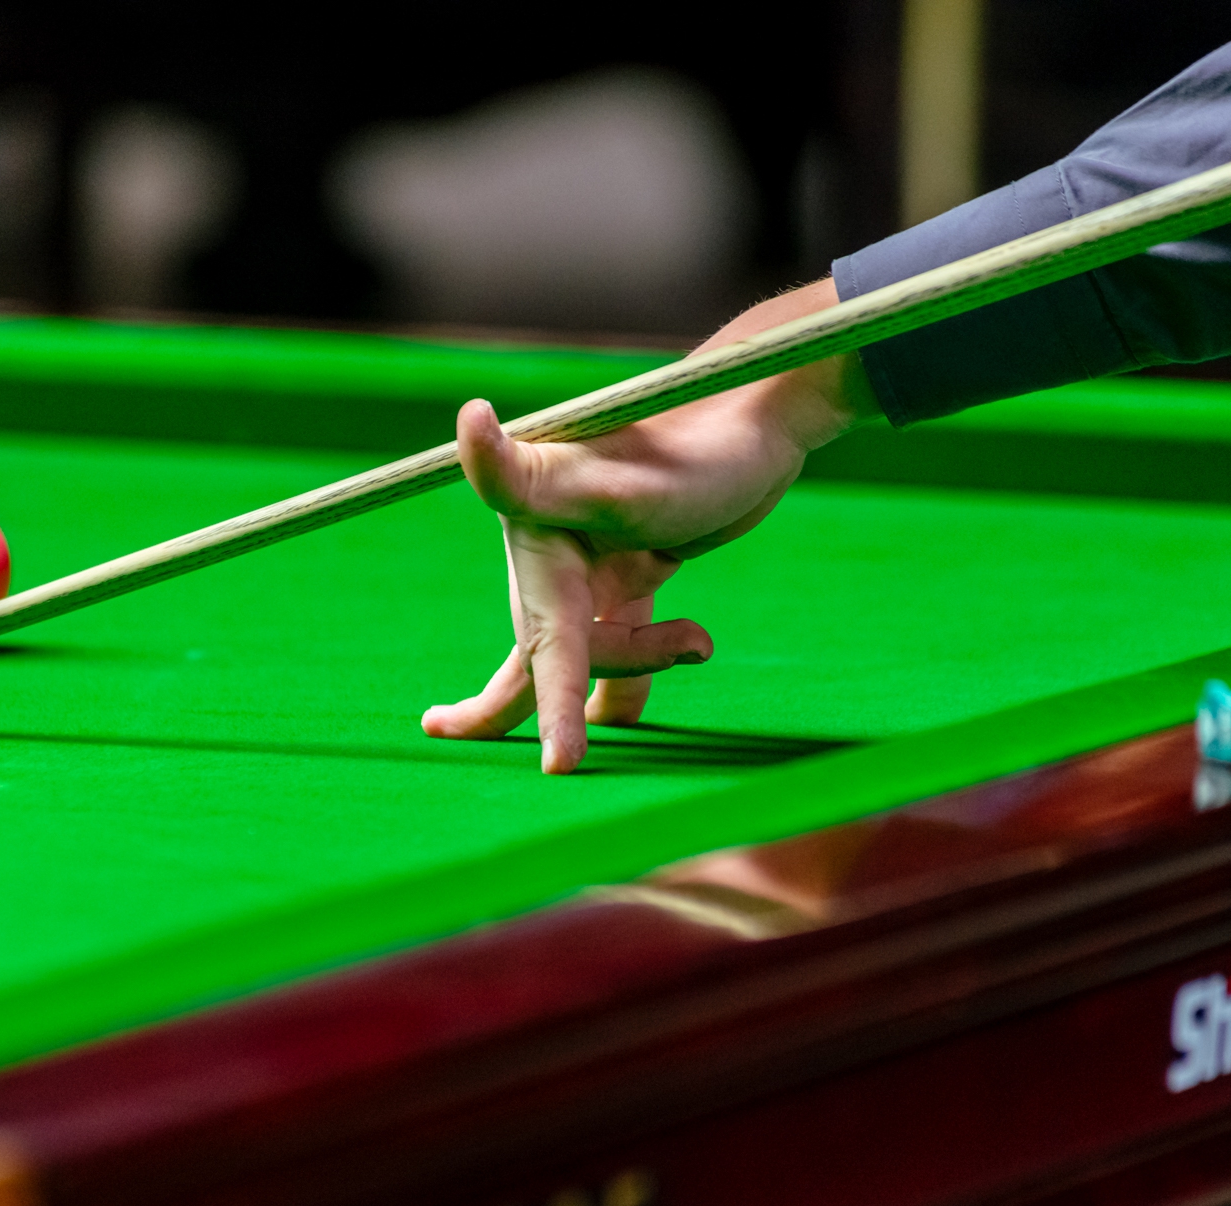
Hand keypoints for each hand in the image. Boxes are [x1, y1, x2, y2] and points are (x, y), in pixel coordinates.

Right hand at [422, 278, 876, 773]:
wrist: (761, 414)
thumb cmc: (694, 447)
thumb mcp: (618, 480)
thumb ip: (531, 477)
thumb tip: (469, 421)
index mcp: (537, 529)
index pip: (546, 641)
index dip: (553, 706)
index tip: (551, 766)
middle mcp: (553, 544)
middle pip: (555, 651)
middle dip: (568, 701)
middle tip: (528, 755)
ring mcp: (594, 559)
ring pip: (589, 649)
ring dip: (635, 667)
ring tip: (697, 641)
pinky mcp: (631, 563)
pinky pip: (619, 634)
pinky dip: (636, 666)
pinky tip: (652, 691)